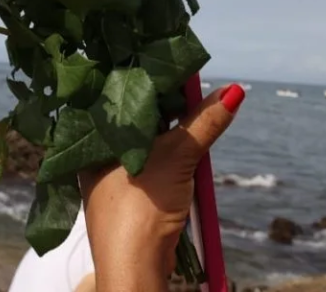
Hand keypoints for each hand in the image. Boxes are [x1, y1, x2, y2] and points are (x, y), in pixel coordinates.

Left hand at [80, 84, 243, 291]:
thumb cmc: (141, 204)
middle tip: (190, 83)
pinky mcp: (125, 193)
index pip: (116, 94)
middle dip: (161, 103)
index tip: (171, 60)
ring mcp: (107, 174)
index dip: (144, 77)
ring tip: (191, 107)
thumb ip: (204, 122)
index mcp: (90, 136)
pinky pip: (146, 161)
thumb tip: (234, 90)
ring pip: (141, 139)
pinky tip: (182, 143)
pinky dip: (166, 152)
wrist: (134, 265)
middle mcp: (94, 152)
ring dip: (167, 129)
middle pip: (132, 116)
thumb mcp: (178, 155)